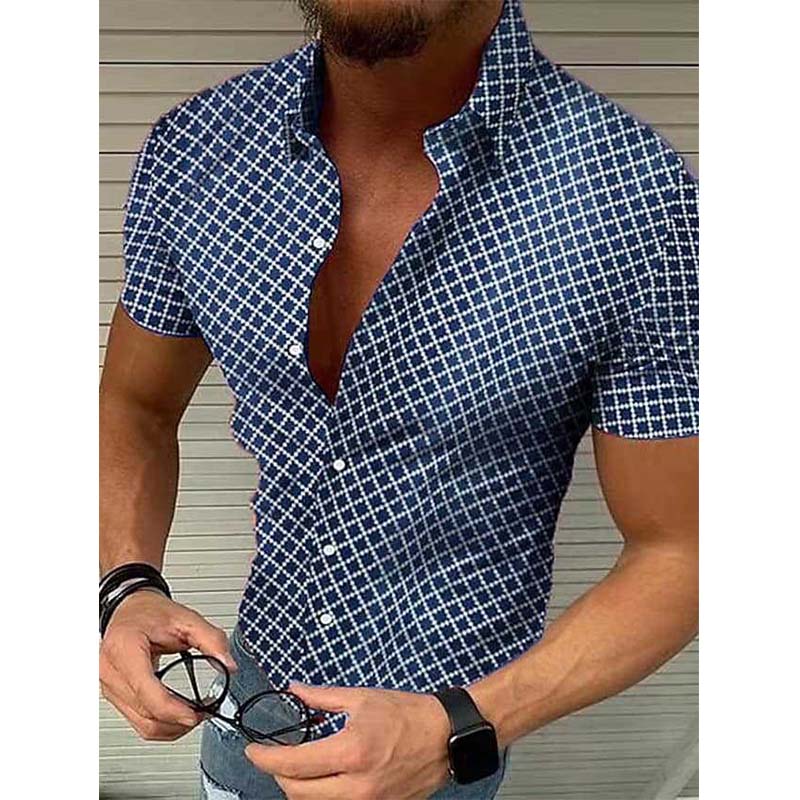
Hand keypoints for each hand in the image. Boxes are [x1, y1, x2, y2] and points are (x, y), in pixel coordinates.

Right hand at [99, 589, 236, 740]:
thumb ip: (211, 640)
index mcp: (124, 648)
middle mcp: (110, 670)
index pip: (148, 693)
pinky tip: (178, 713)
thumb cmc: (150, 611)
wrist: (130, 606)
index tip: (197, 714)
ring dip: (170, 726)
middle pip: (145, 714)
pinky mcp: (113, 694)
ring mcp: (108, 685)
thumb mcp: (186, 619)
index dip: (174, 710)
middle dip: (178, 720)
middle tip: (203, 713)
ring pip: (141, 724)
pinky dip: (160, 722)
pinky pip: (137, 720)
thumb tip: (229, 664)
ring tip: (194, 714)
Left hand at [244, 682, 451, 799]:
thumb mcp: (362, 698)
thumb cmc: (408, 714)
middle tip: (275, 758)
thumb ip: (322, 697)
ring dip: (299, 789)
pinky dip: (323, 795)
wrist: (445, 736)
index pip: (293, 764)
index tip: (253, 751)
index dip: (266, 759)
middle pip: (297, 793)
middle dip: (279, 776)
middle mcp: (357, 785)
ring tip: (299, 767)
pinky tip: (324, 778)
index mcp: (351, 751)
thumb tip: (295, 690)